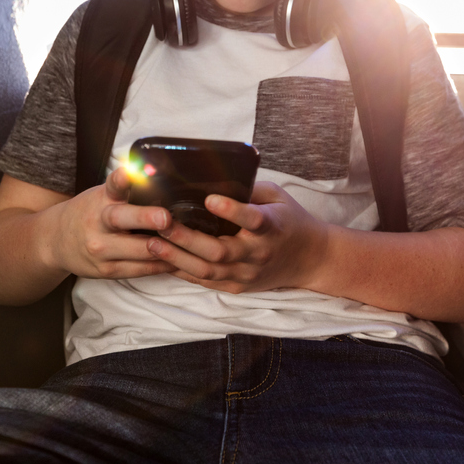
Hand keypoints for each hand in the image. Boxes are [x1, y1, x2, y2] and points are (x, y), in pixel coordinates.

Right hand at [43, 167, 177, 280]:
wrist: (56, 241)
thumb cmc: (91, 212)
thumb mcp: (103, 195)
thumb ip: (127, 188)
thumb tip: (160, 172)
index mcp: (102, 199)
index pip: (112, 185)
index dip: (121, 178)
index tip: (130, 172)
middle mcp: (99, 222)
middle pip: (122, 219)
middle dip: (145, 218)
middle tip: (165, 217)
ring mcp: (101, 249)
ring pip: (136, 250)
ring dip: (164, 248)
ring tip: (187, 244)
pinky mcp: (106, 270)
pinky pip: (139, 270)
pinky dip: (161, 265)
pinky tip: (178, 261)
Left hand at [145, 182, 330, 293]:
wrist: (311, 260)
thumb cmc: (290, 221)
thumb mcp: (278, 197)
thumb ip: (250, 189)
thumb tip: (216, 176)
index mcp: (272, 227)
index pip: (252, 219)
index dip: (231, 210)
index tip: (209, 199)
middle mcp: (258, 254)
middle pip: (219, 251)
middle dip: (186, 238)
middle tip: (160, 222)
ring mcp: (247, 274)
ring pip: (208, 271)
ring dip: (178, 257)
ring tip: (152, 242)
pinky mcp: (238, 287)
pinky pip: (207, 282)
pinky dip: (183, 272)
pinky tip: (163, 259)